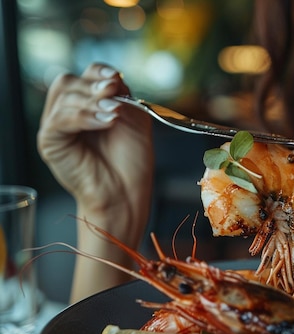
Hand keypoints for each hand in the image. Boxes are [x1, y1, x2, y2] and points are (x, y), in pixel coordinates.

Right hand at [37, 63, 153, 238]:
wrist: (126, 192)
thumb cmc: (131, 161)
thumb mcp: (133, 119)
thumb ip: (122, 96)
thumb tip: (110, 79)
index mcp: (89, 104)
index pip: (86, 75)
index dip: (99, 71)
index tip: (116, 78)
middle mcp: (69, 112)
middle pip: (70, 81)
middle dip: (94, 85)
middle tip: (113, 95)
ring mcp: (56, 126)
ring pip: (65, 96)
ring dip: (93, 102)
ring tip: (113, 115)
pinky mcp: (49, 141)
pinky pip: (60, 118)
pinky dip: (85, 117)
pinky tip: (105, 122)